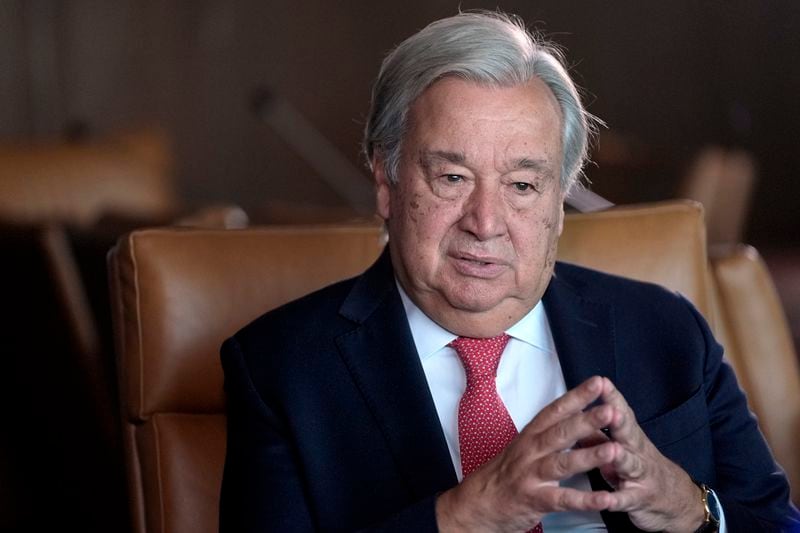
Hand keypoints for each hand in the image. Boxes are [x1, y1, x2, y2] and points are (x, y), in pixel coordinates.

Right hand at [436, 376, 618, 531]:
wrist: (477, 504)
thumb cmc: (505, 474)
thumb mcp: (523, 447)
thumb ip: (548, 434)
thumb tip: (576, 415)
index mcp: (530, 436)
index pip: (555, 411)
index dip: (577, 396)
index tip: (598, 383)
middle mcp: (530, 452)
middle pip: (561, 432)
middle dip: (587, 420)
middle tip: (611, 410)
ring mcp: (531, 475)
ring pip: (563, 463)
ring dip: (589, 456)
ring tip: (614, 450)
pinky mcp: (534, 500)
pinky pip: (562, 499)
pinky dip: (585, 500)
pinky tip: (605, 499)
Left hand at [590, 377, 704, 531]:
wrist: (677, 501)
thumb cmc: (641, 467)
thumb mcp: (621, 447)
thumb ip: (596, 433)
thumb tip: (572, 414)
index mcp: (629, 436)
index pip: (621, 412)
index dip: (612, 397)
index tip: (600, 381)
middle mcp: (636, 451)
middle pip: (627, 433)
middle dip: (618, 420)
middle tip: (609, 409)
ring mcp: (640, 475)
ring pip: (630, 464)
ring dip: (620, 457)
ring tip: (613, 451)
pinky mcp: (639, 499)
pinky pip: (626, 500)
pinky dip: (617, 500)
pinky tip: (608, 500)